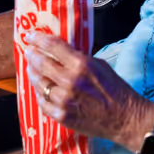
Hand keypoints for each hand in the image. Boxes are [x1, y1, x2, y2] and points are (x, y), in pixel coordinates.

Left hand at [23, 34, 153, 149]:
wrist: (125, 118)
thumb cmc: (116, 90)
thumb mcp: (100, 65)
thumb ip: (80, 58)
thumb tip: (62, 52)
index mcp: (81, 65)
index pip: (53, 46)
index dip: (38, 39)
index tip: (30, 36)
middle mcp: (69, 81)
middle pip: (41, 63)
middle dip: (32, 55)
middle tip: (28, 51)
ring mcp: (64, 100)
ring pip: (39, 84)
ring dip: (34, 75)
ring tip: (32, 70)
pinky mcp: (62, 116)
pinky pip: (43, 103)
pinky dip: (40, 94)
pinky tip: (40, 90)